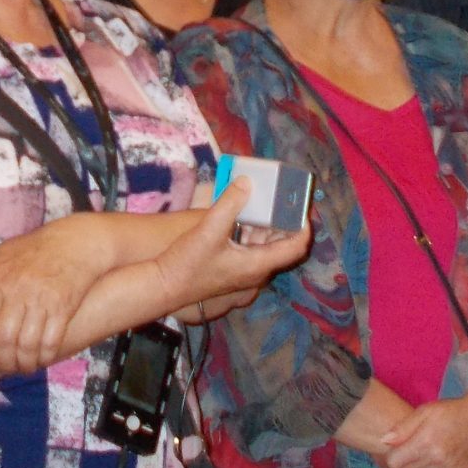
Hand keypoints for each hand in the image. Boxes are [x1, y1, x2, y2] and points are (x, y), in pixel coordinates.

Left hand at [0, 212, 117, 376]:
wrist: (76, 242)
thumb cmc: (34, 250)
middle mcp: (18, 290)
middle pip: (3, 337)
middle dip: (3, 359)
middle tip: (5, 367)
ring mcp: (42, 299)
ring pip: (27, 343)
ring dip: (24, 362)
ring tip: (24, 367)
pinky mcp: (64, 306)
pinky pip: (51, 340)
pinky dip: (45, 356)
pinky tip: (42, 359)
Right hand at [152, 178, 310, 317]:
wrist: (164, 285)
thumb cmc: (188, 263)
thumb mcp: (208, 230)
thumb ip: (229, 204)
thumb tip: (247, 182)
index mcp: (258, 264)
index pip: (295, 247)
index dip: (303, 226)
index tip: (301, 206)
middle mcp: (256, 269)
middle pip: (282, 245)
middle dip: (286, 220)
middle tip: (285, 196)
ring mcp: (244, 269)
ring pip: (266, 244)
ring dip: (268, 223)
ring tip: (268, 198)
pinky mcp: (232, 266)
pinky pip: (251, 246)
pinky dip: (252, 229)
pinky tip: (244, 212)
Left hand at [382, 373, 467, 467]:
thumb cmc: (452, 412)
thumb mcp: (425, 411)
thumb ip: (403, 428)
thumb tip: (384, 441)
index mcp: (426, 441)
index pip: (395, 463)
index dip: (391, 457)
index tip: (397, 450)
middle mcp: (438, 460)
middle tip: (405, 459)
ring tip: (416, 466)